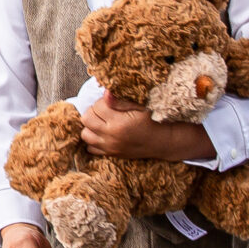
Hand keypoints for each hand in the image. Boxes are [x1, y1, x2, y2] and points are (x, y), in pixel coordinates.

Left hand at [80, 93, 215, 162]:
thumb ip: (120, 101)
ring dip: (91, 126)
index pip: (97, 106)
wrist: (163, 141)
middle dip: (93, 111)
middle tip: (104, 110)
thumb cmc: (153, 120)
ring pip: (85, 135)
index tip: (111, 102)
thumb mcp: (140, 107)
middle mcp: (111, 136)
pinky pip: (91, 149)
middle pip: (86, 119)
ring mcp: (110, 147)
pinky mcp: (111, 154)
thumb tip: (106, 93)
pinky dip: (94, 140)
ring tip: (102, 121)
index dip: (102, 101)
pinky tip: (103, 134)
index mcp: (119, 123)